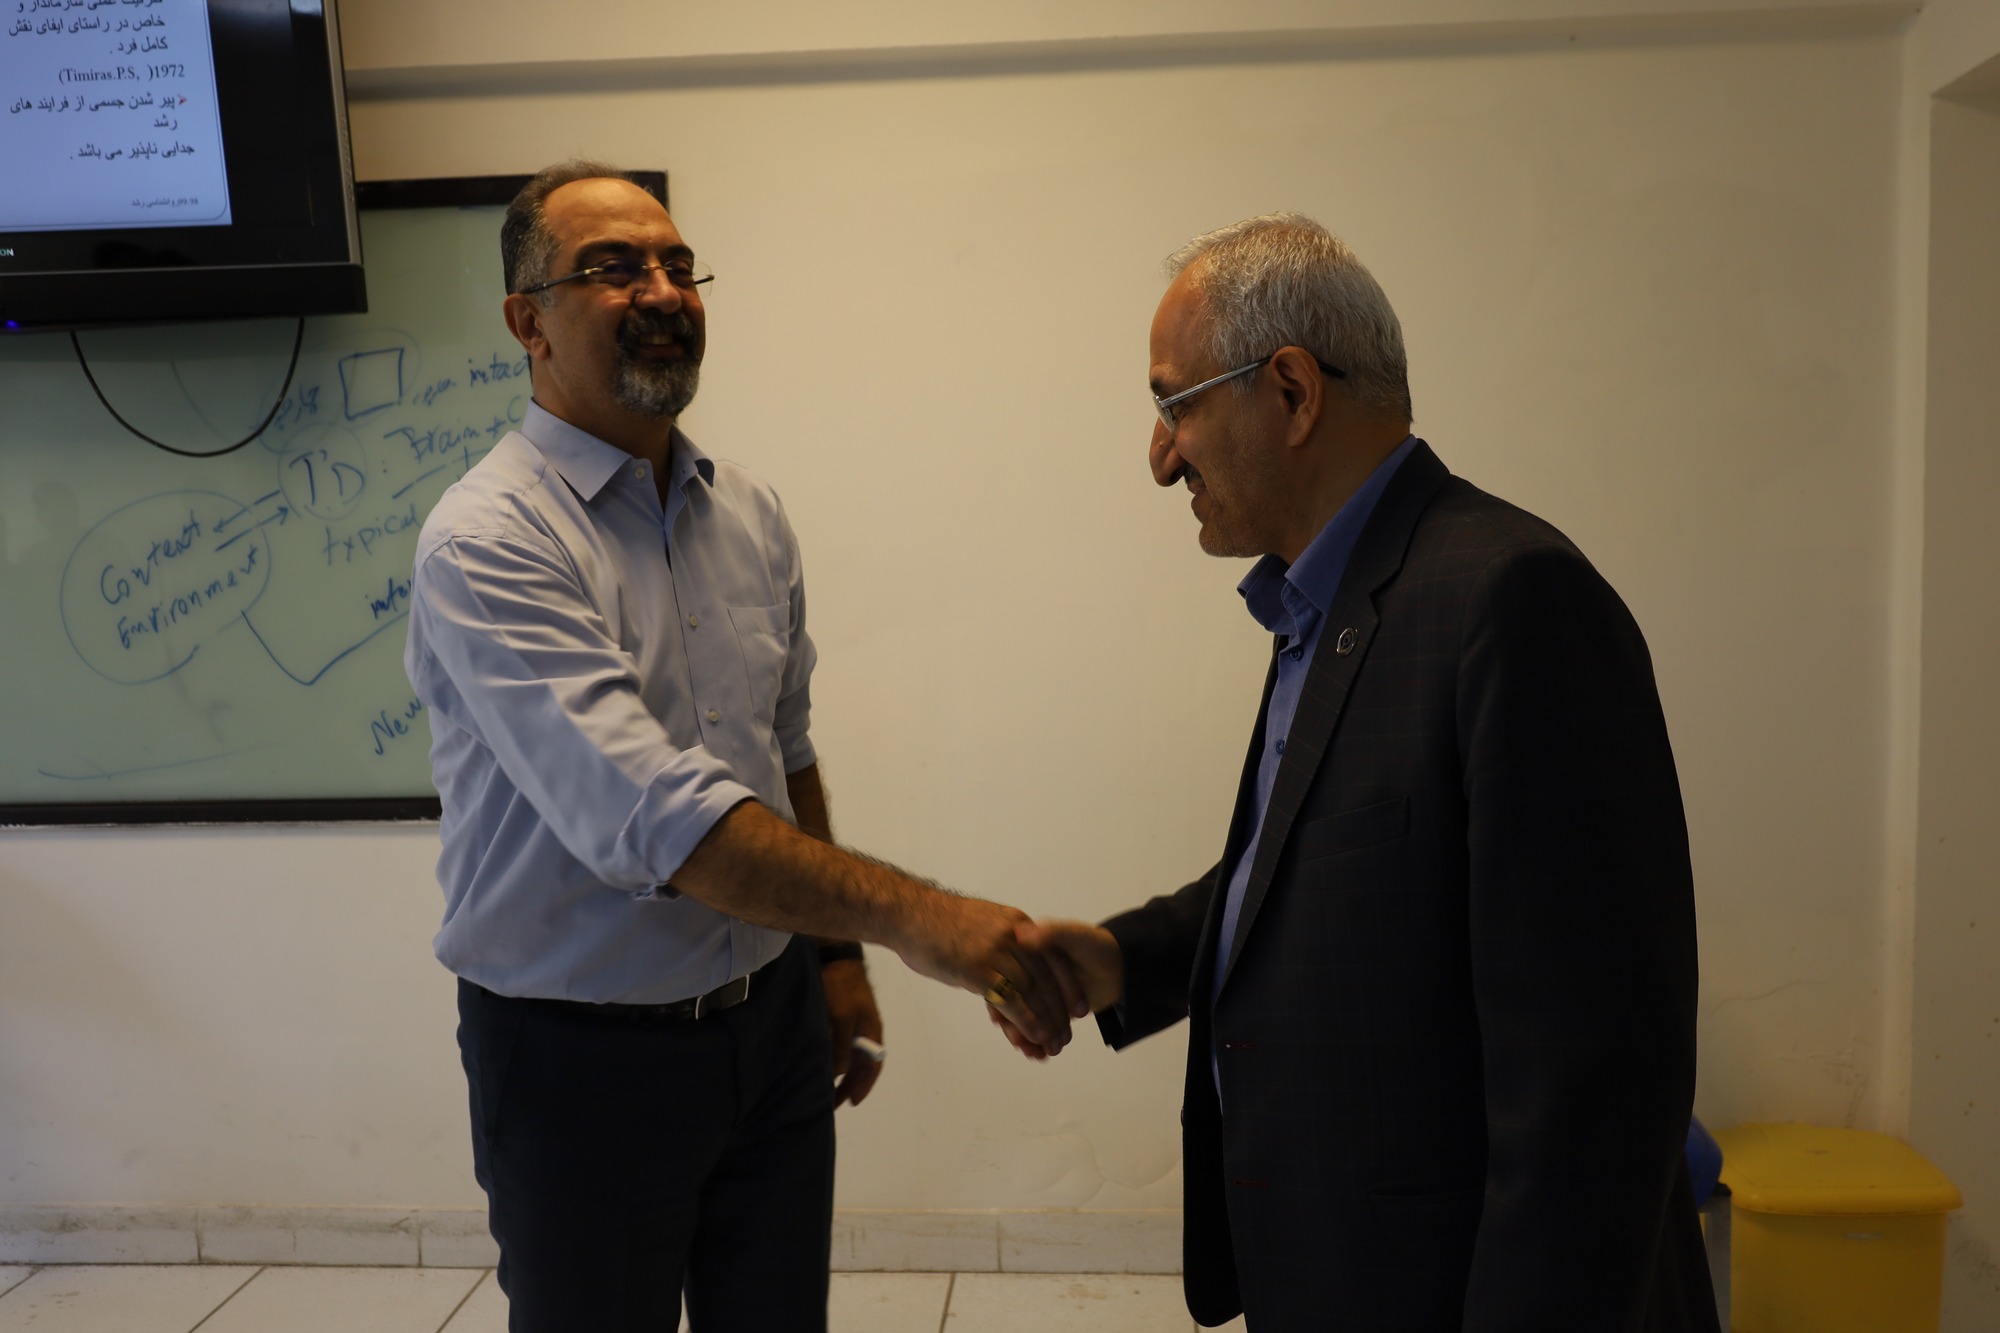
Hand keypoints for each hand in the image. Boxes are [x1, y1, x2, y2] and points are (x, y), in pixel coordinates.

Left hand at [821, 956, 884, 1107]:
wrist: (834, 955)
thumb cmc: (841, 986)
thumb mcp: (841, 1017)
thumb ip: (841, 1046)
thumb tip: (840, 1072)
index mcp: (872, 1031)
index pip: (873, 1065)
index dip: (864, 1085)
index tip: (852, 1102)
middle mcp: (865, 1030)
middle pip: (860, 1064)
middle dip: (848, 1084)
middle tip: (832, 1104)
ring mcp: (853, 1022)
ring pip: (849, 1056)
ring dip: (839, 1073)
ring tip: (824, 1089)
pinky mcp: (840, 1016)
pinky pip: (839, 1044)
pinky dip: (832, 1058)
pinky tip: (820, 1064)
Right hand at [889, 895, 1084, 1054]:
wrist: (908, 913)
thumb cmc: (934, 923)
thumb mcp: (978, 927)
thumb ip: (995, 950)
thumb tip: (998, 974)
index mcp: (1017, 925)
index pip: (1054, 959)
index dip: (1069, 986)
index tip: (1079, 1008)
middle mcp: (1013, 936)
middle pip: (1047, 979)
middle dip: (1060, 1011)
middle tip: (1066, 1036)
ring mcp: (996, 951)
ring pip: (1033, 991)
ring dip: (1046, 1021)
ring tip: (1053, 1044)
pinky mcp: (978, 968)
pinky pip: (1010, 998)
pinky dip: (1026, 1019)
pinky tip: (1033, 1035)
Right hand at [988, 919, 1124, 1060]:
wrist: (1123, 967)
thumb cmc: (1098, 946)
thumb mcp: (1075, 935)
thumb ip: (1051, 934)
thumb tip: (1021, 935)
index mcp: (1027, 952)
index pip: (1005, 975)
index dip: (999, 996)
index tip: (998, 1017)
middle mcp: (1028, 973)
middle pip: (1012, 1001)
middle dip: (1015, 1025)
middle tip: (1019, 1042)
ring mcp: (1039, 993)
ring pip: (1024, 1018)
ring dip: (1026, 1038)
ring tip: (1033, 1053)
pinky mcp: (1051, 1010)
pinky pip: (1039, 1028)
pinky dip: (1038, 1043)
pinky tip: (1039, 1055)